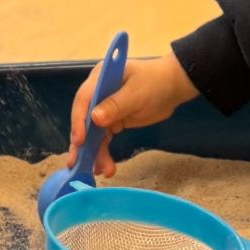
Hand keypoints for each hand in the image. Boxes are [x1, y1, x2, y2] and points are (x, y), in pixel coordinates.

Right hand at [66, 52, 199, 178]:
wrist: (172, 87)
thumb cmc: (155, 83)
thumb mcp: (137, 93)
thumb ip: (116, 105)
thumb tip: (95, 118)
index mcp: (99, 79)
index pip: (83, 100)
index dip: (79, 120)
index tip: (80, 140)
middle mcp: (97, 93)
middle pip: (84, 119)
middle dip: (81, 142)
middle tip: (76, 162)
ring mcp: (103, 108)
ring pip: (93, 133)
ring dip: (94, 152)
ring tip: (100, 171)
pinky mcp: (111, 121)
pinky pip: (103, 139)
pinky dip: (103, 153)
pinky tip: (104, 168)